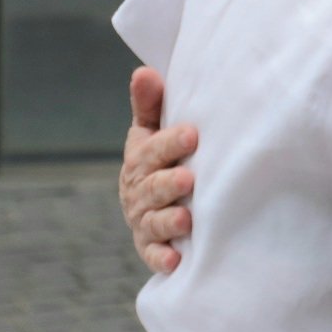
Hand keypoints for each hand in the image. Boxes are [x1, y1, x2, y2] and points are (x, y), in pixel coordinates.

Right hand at [120, 66, 197, 274]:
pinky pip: (154, 254)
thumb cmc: (162, 156)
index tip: (193, 134)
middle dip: (169, 183)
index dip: (170, 142)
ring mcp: (143, 220)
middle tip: (189, 178)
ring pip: (153, 221)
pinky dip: (163, 258)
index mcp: (139, 159)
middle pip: (152, 187)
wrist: (157, 201)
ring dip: (168, 221)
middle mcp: (138, 190)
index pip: (151, 149)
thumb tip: (144, 71)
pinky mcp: (150, 247)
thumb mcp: (153, 130)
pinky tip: (176, 260)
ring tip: (186, 220)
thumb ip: (149, 104)